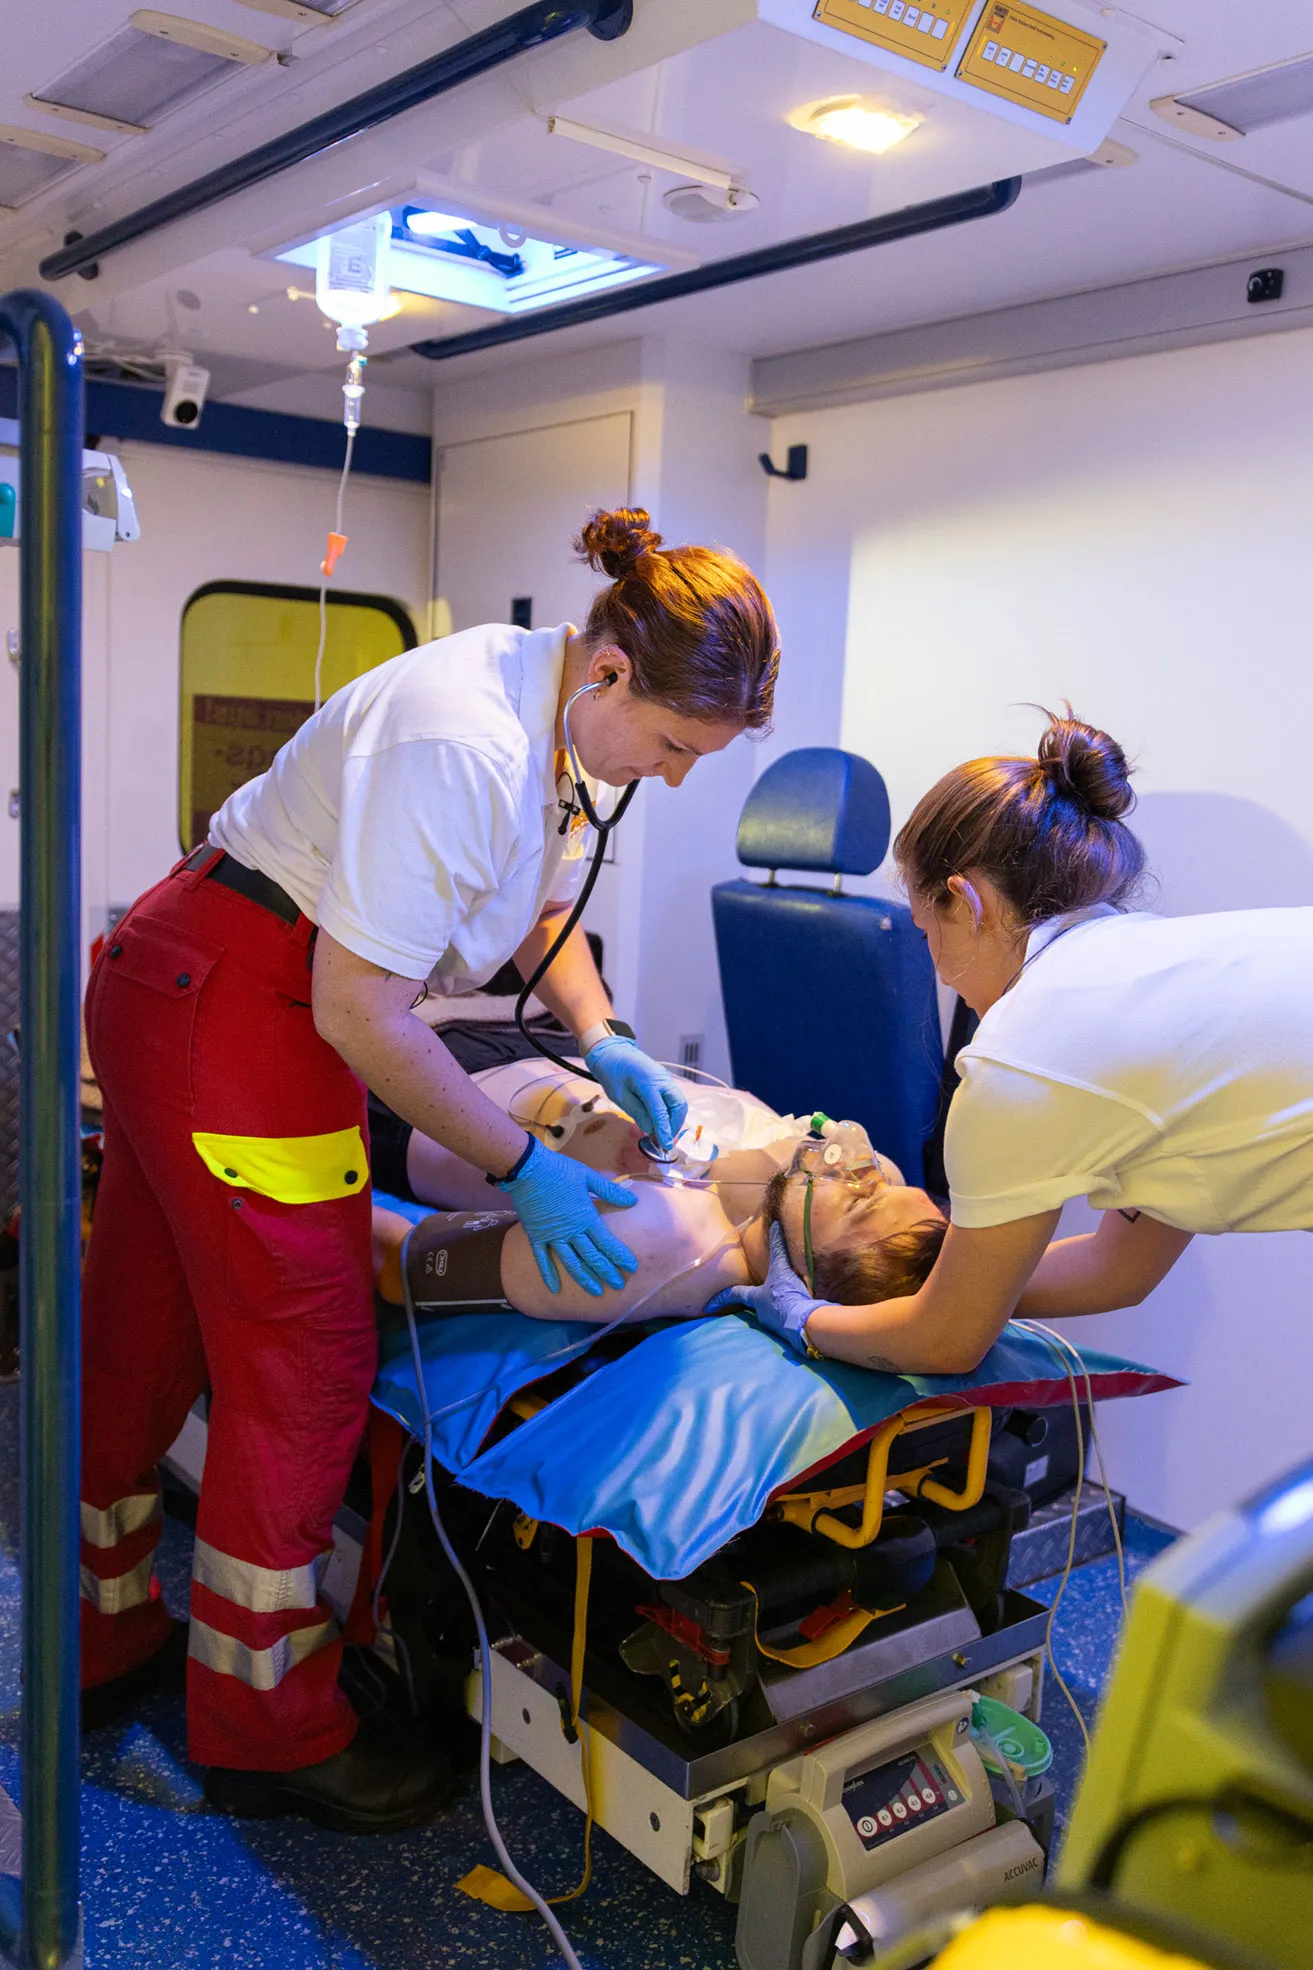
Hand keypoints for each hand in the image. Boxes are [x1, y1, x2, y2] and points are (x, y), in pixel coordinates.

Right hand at [500, 1137, 638, 1296]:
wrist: (528, 1169)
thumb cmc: (560, 1170)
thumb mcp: (588, 1177)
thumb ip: (610, 1191)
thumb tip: (633, 1201)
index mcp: (586, 1217)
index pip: (607, 1242)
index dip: (620, 1256)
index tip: (631, 1268)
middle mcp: (571, 1231)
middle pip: (592, 1257)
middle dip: (606, 1272)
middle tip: (618, 1286)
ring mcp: (552, 1236)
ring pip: (571, 1263)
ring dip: (584, 1278)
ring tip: (595, 1292)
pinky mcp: (536, 1236)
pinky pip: (542, 1259)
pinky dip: (548, 1274)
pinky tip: (554, 1289)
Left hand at [584, 1036, 688, 1151]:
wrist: (613, 1051)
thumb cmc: (612, 1072)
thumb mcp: (619, 1096)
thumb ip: (637, 1112)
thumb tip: (650, 1130)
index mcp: (648, 1083)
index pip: (661, 1111)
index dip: (664, 1130)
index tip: (665, 1147)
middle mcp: (662, 1080)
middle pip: (679, 1106)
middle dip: (675, 1125)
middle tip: (665, 1140)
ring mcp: (666, 1078)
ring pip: (679, 1102)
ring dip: (675, 1119)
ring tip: (664, 1133)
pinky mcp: (665, 1080)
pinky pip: (674, 1098)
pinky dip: (671, 1111)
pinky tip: (662, 1121)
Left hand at [706, 1224, 828, 1357]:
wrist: (805, 1322)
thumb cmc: (787, 1293)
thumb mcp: (782, 1266)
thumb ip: (777, 1246)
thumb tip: (775, 1223)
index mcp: (756, 1298)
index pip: (734, 1295)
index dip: (721, 1297)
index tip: (708, 1305)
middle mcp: (762, 1313)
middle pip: (755, 1304)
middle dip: (757, 1300)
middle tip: (762, 1296)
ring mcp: (774, 1324)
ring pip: (772, 1313)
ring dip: (776, 1307)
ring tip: (785, 1301)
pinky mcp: (789, 1331)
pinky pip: (786, 1320)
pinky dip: (790, 1314)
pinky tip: (798, 1311)